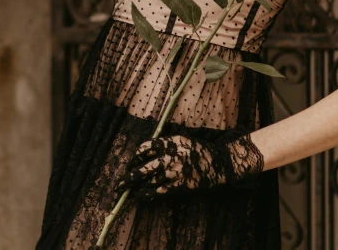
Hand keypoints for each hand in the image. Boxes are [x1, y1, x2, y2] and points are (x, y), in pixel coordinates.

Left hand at [116, 132, 264, 200]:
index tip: (133, 161)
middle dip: (128, 177)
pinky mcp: (179, 185)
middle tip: (119, 184)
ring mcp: (174, 171)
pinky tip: (141, 197)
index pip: (146, 147)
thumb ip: (167, 144)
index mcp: (170, 142)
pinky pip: (159, 191)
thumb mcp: (183, 140)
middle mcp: (170, 156)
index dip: (136, 155)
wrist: (219, 163)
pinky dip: (148, 195)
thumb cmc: (200, 150)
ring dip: (137, 187)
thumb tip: (149, 151)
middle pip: (142, 167)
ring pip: (149, 181)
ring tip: (129, 191)